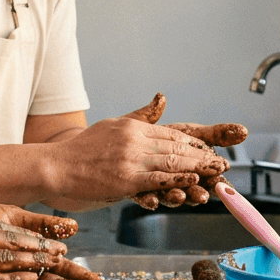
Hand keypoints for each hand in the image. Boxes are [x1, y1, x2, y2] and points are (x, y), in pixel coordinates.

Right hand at [45, 95, 230, 210]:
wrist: (56, 166)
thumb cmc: (83, 149)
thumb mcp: (113, 125)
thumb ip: (141, 115)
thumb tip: (162, 98)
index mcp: (133, 127)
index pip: (172, 133)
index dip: (196, 143)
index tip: (213, 148)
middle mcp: (134, 140)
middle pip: (177, 148)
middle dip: (204, 157)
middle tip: (223, 164)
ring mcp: (129, 160)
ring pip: (172, 163)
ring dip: (198, 169)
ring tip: (217, 174)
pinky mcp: (124, 179)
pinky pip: (156, 180)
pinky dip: (177, 181)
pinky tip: (192, 182)